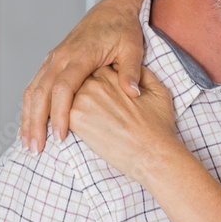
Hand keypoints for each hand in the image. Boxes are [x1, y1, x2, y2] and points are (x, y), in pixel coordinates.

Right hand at [21, 0, 152, 151]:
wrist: (113, 10)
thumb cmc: (125, 31)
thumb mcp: (133, 48)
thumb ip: (131, 70)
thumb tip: (133, 92)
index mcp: (81, 55)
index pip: (63, 88)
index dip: (60, 113)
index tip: (60, 137)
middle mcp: (61, 56)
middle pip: (40, 92)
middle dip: (36, 122)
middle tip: (36, 149)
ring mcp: (53, 58)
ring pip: (32, 90)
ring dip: (27, 117)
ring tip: (28, 144)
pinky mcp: (52, 61)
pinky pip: (34, 85)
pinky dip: (29, 106)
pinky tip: (29, 125)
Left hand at [68, 65, 180, 183]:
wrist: (151, 152)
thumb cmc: (158, 126)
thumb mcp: (159, 92)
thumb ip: (143, 75)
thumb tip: (133, 71)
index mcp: (113, 74)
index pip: (94, 69)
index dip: (95, 80)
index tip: (99, 93)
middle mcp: (95, 83)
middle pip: (77, 82)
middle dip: (77, 92)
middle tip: (88, 109)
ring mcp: (83, 100)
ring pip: (65, 98)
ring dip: (65, 107)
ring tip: (78, 121)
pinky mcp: (75, 119)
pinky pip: (60, 115)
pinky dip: (60, 121)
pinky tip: (65, 130)